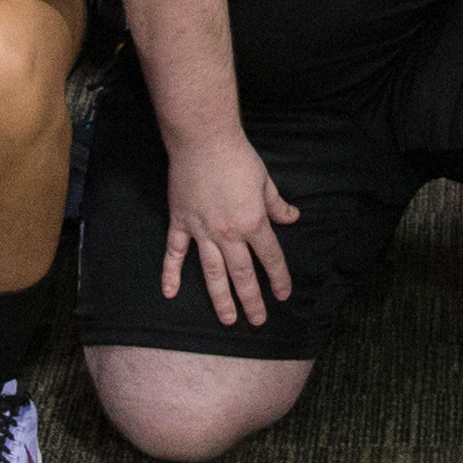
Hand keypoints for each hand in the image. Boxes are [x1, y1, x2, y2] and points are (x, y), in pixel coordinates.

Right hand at [154, 124, 299, 324]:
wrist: (203, 141)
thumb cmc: (237, 158)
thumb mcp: (265, 181)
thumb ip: (277, 205)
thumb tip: (292, 218)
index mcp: (253, 223)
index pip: (270, 258)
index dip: (278, 279)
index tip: (282, 295)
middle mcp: (228, 234)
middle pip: (243, 275)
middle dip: (252, 300)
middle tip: (257, 321)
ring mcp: (202, 231)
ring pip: (213, 273)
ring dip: (221, 299)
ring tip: (228, 319)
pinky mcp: (181, 223)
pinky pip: (174, 254)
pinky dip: (171, 274)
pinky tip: (170, 293)